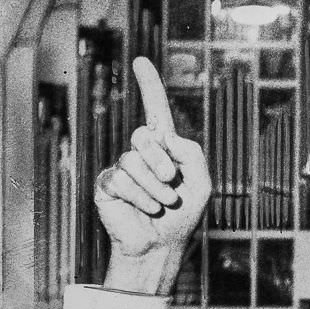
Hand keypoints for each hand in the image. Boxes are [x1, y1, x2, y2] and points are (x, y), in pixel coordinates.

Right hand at [95, 56, 211, 295]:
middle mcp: (140, 153)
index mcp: (164, 149)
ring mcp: (122, 168)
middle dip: (160, 161)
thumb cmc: (182, 217)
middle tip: (170, 183)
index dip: (149, 86)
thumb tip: (167, 137)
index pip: (155, 111)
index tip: (140, 61)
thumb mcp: (202, 185)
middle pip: (143, 136)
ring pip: (133, 161)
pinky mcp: (107, 185)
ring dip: (154, 186)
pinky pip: (122, 180)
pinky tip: (147, 209)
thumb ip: (193, 155)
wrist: (161, 247)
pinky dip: (140, 197)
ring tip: (161, 204)